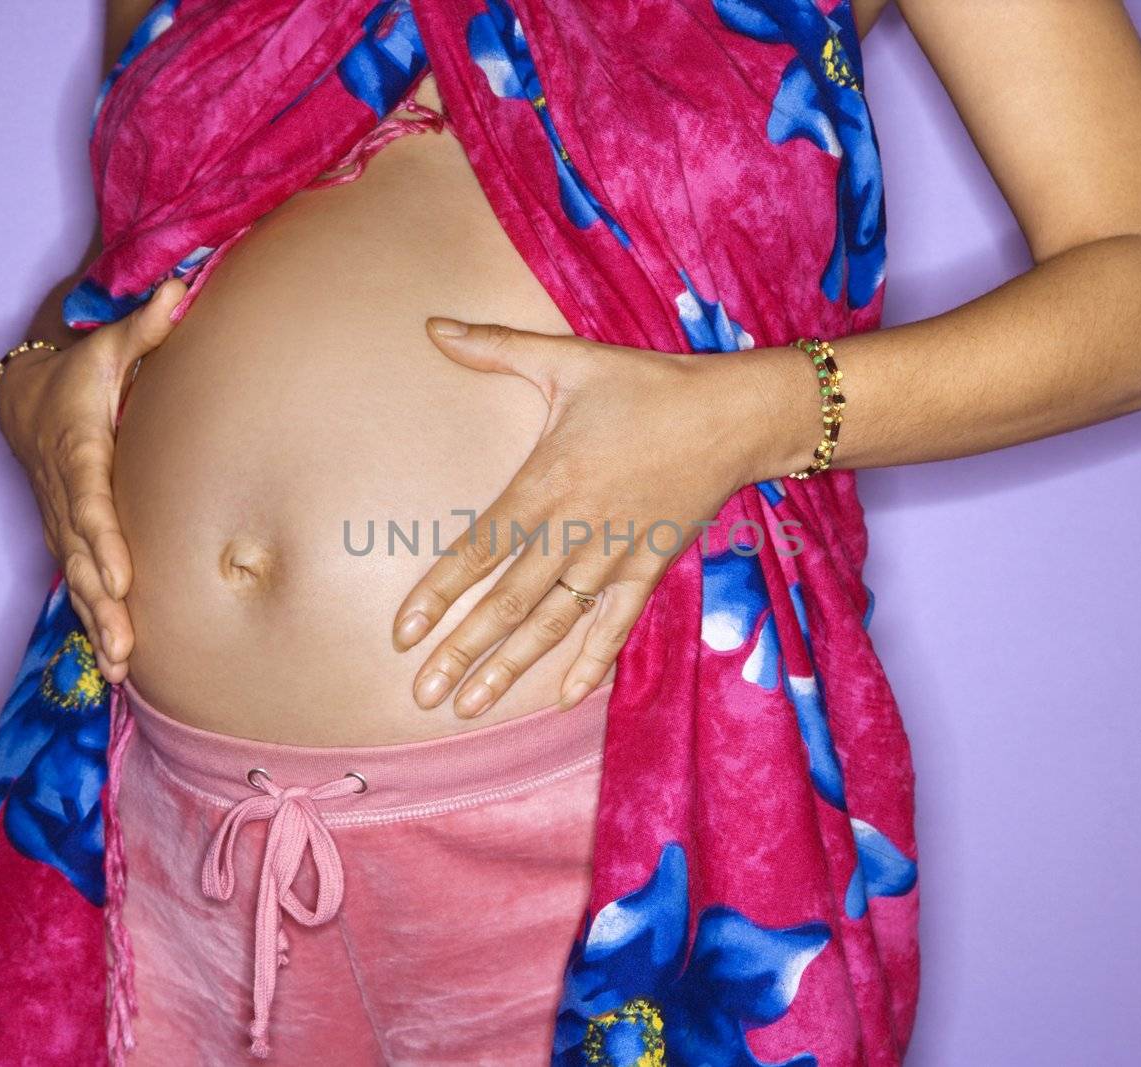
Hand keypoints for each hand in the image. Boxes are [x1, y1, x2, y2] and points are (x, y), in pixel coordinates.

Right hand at [0, 279, 186, 683]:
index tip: (121, 575)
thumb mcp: (107, 346)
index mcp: (78, 451)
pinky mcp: (69, 537)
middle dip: (104, 603)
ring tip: (124, 669)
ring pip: (79, 579)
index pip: (91, 502)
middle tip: (127, 647)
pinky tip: (117, 665)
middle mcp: (66, 496)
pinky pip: (81, 583)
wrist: (25, 395)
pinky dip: (95, 622)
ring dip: (100, 624)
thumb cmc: (79, 371)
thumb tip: (176, 290)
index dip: (104, 540)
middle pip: (84, 556)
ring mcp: (64, 521)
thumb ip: (143, 326)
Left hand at [393, 316, 820, 717]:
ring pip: (554, 624)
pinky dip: (591, 662)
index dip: (440, 593)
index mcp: (548, 484)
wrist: (735, 415)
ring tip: (471, 707)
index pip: (480, 549)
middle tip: (424, 694)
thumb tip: (435, 326)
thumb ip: (497, 349)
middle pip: (509, 603)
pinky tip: (564, 699)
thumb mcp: (569, 361)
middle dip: (464, 650)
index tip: (405, 631)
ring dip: (512, 667)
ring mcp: (615, 557)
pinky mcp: (649, 569)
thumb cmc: (647, 386)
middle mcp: (576, 531)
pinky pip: (615, 626)